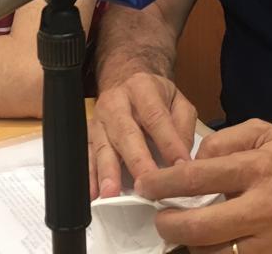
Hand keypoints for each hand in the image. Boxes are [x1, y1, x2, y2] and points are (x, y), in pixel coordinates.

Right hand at [89, 72, 197, 198]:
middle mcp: (117, 102)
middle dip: (136, 160)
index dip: (168, 142)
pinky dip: (90, 175)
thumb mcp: (176, 100)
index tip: (179, 166)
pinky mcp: (89, 134)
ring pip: (103, 145)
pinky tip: (94, 192)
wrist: (123, 78)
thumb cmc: (153, 95)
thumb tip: (182, 158)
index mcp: (142, 89)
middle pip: (126, 132)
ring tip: (112, 193)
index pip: (156, 117)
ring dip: (107, 170)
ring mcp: (100, 119)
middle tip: (146, 184)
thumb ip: (183, 125)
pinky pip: (87, 155)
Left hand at [134, 119, 271, 252]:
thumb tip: (192, 161)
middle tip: (160, 219)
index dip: (163, 184)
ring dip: (192, 247)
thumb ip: (226, 141)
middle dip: (169, 226)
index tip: (146, 187)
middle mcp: (265, 209)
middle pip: (201, 228)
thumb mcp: (267, 133)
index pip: (197, 178)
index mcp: (259, 169)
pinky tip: (209, 248)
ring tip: (183, 236)